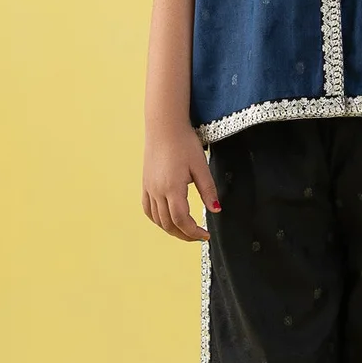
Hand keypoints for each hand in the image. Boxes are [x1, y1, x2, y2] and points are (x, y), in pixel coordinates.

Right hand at [142, 119, 220, 241]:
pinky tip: (167, 220)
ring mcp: (149, 188)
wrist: (164, 126)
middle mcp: (157, 191)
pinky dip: (157, 220)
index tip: (205, 235)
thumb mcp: (201, 166)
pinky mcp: (145, 184)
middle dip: (184, 234)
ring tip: (186, 230)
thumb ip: (208, 190)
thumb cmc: (184, 143)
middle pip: (168, 224)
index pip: (181, 220)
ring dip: (171, 229)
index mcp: (172, 188)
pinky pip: (148, 209)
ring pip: (157, 219)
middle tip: (199, 236)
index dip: (193, 232)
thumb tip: (216, 210)